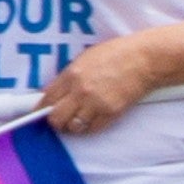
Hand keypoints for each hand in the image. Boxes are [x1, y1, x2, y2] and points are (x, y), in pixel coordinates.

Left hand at [44, 33, 165, 139]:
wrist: (143, 59)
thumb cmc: (116, 54)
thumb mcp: (85, 58)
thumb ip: (69, 76)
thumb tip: (54, 93)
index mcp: (72, 74)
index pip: (47, 98)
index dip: (41, 109)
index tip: (40, 113)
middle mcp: (80, 91)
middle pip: (56, 118)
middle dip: (55, 121)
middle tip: (59, 120)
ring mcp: (95, 104)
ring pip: (73, 127)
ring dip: (73, 126)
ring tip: (77, 119)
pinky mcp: (110, 113)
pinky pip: (92, 129)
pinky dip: (90, 128)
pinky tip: (92, 120)